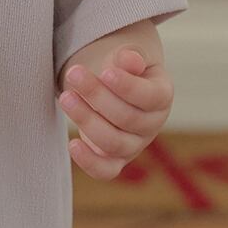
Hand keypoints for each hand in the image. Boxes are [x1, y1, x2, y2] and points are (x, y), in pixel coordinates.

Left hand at [57, 47, 173, 180]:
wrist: (110, 87)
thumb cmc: (120, 68)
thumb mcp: (127, 56)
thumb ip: (129, 56)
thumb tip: (128, 60)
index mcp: (161, 95)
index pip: (150, 97)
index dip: (128, 87)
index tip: (105, 72)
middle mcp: (151, 124)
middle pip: (127, 118)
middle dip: (97, 96)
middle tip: (74, 74)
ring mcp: (134, 145)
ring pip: (114, 143)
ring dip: (86, 120)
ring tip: (65, 97)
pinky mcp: (114, 160)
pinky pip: (106, 171)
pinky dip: (89, 162)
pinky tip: (72, 144)